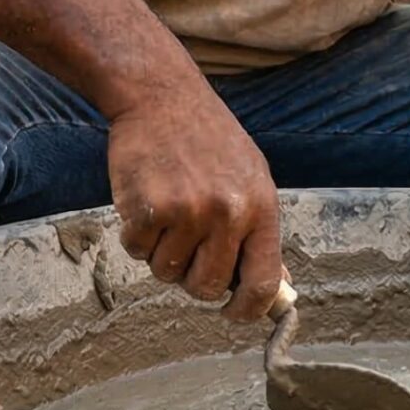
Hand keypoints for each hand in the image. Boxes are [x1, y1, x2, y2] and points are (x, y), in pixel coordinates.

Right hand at [107, 88, 285, 320]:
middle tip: (186, 247)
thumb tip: (274, 288)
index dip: (247, 311)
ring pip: (167, 273)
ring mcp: (187, 212)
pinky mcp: (147, 209)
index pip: (263, 284)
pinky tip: (146, 199)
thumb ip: (259, 233)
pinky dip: (136, 235)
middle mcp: (228, 213)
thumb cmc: (208, 139)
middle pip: (207, 287)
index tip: (232, 314)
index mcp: (261, 208)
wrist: (161, 96)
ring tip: (167, 211)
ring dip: (161, 253)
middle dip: (193, 278)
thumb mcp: (251, 178)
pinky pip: (137, 252)